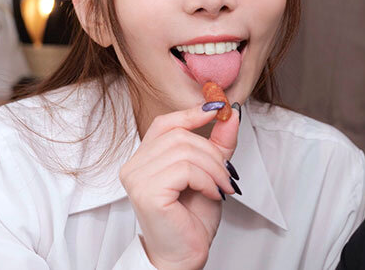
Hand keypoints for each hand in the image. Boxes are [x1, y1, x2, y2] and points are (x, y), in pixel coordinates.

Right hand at [119, 103, 239, 269]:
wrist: (184, 256)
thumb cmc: (191, 220)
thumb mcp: (210, 173)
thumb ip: (218, 144)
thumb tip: (230, 114)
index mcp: (143, 159)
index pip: (165, 123)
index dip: (192, 114)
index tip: (218, 110)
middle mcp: (133, 166)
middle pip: (179, 135)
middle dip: (212, 152)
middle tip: (227, 174)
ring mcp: (137, 178)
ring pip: (184, 151)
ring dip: (213, 168)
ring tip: (222, 187)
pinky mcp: (146, 192)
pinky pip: (185, 169)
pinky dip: (207, 179)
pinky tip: (212, 194)